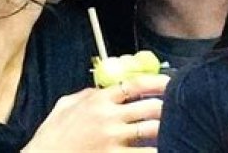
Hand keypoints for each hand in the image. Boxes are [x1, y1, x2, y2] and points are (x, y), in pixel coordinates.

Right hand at [22, 74, 168, 151]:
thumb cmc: (50, 137)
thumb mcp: (64, 106)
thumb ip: (85, 95)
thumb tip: (102, 90)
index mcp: (98, 101)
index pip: (134, 85)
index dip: (156, 82)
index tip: (169, 83)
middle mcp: (108, 117)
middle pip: (150, 107)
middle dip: (166, 107)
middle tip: (176, 108)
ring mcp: (112, 139)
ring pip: (151, 130)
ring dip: (164, 129)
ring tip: (173, 128)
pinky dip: (155, 150)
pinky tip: (163, 147)